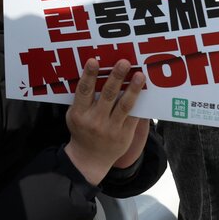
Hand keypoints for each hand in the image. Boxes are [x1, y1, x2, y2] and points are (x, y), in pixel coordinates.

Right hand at [64, 58, 146, 184]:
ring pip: (123, 105)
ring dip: (133, 89)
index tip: (94, 61)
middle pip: (107, 95)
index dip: (89, 75)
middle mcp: (95, 121)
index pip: (84, 91)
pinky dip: (138, 104)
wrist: (89, 159)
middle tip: (124, 62)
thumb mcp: (75, 115)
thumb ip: (82, 99)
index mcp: (80, 114)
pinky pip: (133, 117)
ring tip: (140, 75)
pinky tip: (144, 92)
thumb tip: (94, 74)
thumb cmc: (81, 130)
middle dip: (116, 77)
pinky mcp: (124, 135)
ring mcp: (111, 129)